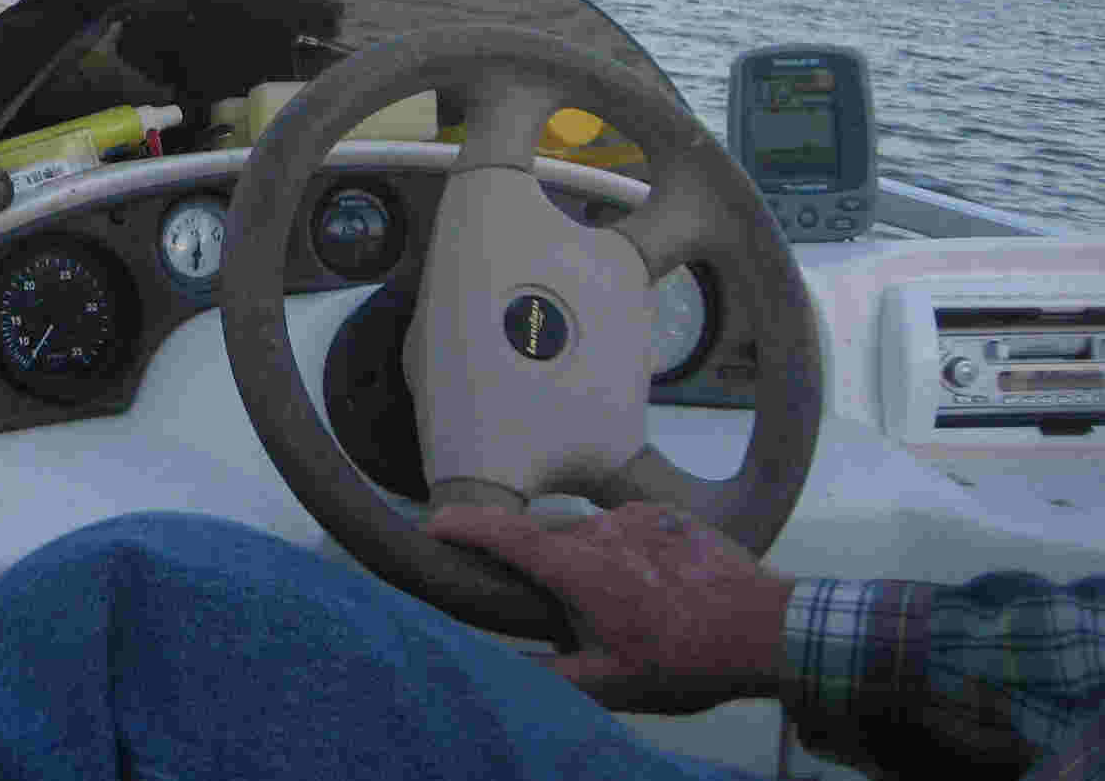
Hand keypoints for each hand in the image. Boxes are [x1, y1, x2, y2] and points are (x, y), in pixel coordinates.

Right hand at [424, 501, 791, 713]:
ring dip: (583, 561)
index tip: (431, 523)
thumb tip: (500, 666)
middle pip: (542, 536)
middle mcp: (599, 529)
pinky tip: (648, 586)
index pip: (501, 534)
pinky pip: (625, 527)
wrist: (767, 628)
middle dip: (529, 562)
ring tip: (615, 604)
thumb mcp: (613, 683)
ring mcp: (635, 516)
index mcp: (576, 568)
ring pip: (587, 532)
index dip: (460, 525)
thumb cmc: (686, 660)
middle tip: (538, 596)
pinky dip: (622, 551)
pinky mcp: (666, 513)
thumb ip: (549, 674)